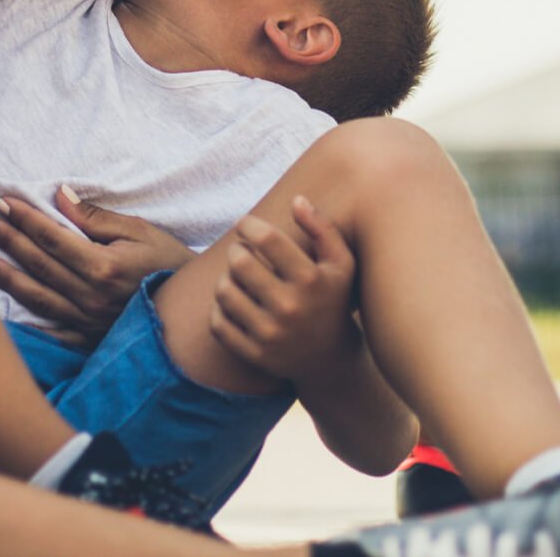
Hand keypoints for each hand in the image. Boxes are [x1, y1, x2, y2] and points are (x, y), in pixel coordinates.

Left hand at [0, 185, 195, 347]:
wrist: (190, 305)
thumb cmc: (166, 260)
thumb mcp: (138, 230)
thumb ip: (96, 218)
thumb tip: (60, 197)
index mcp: (103, 266)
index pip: (52, 237)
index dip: (25, 219)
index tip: (3, 203)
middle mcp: (91, 296)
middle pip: (39, 264)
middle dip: (8, 241)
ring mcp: (88, 320)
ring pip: (37, 297)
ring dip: (7, 277)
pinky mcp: (90, 337)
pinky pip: (52, 331)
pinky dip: (28, 321)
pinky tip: (6, 311)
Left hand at [209, 196, 360, 382]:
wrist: (330, 360)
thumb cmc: (333, 301)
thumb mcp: (342, 264)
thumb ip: (323, 228)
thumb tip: (296, 200)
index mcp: (312, 281)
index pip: (267, 239)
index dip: (249, 225)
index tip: (246, 224)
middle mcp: (291, 308)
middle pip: (240, 263)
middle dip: (236, 250)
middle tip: (241, 251)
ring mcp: (270, 335)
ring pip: (224, 291)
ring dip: (225, 278)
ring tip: (237, 277)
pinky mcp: (254, 355)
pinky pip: (218, 323)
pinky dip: (219, 309)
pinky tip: (232, 303)